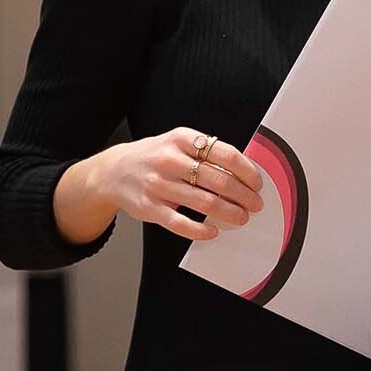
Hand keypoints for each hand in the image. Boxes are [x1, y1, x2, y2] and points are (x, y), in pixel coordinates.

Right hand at [59, 127, 268, 243]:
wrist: (113, 172)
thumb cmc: (154, 157)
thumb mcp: (178, 143)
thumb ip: (206, 153)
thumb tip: (244, 173)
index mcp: (182, 139)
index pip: (225, 154)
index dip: (247, 171)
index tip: (257, 183)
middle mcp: (170, 160)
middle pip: (219, 180)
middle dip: (243, 195)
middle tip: (255, 204)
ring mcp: (158, 185)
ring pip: (204, 202)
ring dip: (229, 213)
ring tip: (241, 217)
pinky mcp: (150, 208)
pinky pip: (181, 223)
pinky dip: (201, 230)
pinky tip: (213, 231)